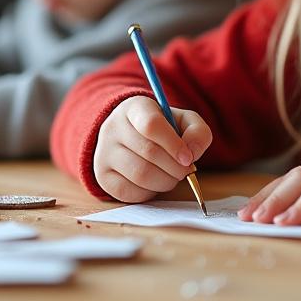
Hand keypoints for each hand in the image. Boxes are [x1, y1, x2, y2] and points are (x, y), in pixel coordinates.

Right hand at [93, 96, 211, 202]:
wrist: (130, 137)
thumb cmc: (163, 130)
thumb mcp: (184, 121)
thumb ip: (197, 132)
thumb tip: (191, 154)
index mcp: (134, 108)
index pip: (151, 125)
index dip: (174, 145)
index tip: (188, 158)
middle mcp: (112, 128)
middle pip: (148, 152)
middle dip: (175, 167)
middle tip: (185, 171)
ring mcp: (104, 153)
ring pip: (140, 175)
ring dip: (165, 181)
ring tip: (172, 176)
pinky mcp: (103, 176)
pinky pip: (130, 192)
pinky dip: (149, 192)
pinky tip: (154, 183)